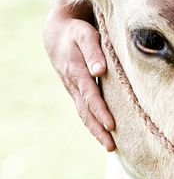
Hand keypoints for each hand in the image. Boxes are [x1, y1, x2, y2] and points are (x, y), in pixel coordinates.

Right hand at [44, 0, 115, 150]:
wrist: (58, 33)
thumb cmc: (77, 32)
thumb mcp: (85, 35)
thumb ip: (93, 51)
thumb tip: (99, 70)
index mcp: (77, 71)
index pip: (91, 95)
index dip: (101, 111)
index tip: (111, 125)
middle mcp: (74, 84)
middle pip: (86, 111)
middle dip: (98, 129)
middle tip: (111, 146)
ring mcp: (73, 89)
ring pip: (84, 113)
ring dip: (96, 131)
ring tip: (111, 147)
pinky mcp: (76, 91)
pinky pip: (84, 110)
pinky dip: (93, 123)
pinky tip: (104, 134)